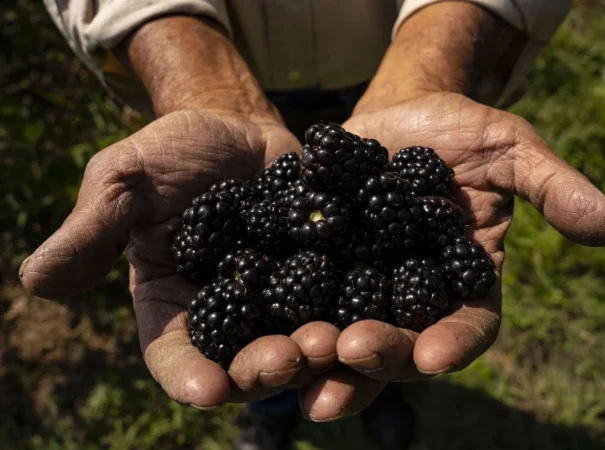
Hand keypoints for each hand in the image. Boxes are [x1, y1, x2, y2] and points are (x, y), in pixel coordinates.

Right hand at [18, 109, 345, 405]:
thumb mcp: (124, 180)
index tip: (206, 389)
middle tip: (284, 360)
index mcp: (174, 307)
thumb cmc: (172, 153)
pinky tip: (367, 312)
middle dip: (263, 367)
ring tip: (328, 341)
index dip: (187, 376)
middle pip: (244, 360)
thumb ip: (92, 229)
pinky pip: (341, 300)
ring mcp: (281, 300)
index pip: (174, 355)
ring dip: (313, 349)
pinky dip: (352, 310)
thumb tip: (33, 280)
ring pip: (297, 339)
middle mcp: (230, 316)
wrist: (237, 128)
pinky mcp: (325, 277)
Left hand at [312, 91, 604, 403]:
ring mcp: (361, 288)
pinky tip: (259, 326)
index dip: (455, 343)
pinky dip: (281, 316)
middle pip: (399, 344)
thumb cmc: (459, 131)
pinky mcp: (317, 270)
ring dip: (323, 355)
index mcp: (463, 284)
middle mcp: (412, 298)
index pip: (467, 326)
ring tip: (298, 360)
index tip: (434, 356)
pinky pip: (298, 299)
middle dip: (378, 354)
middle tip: (351, 353)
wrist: (396, 113)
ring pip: (345, 336)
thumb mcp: (510, 147)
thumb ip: (553, 186)